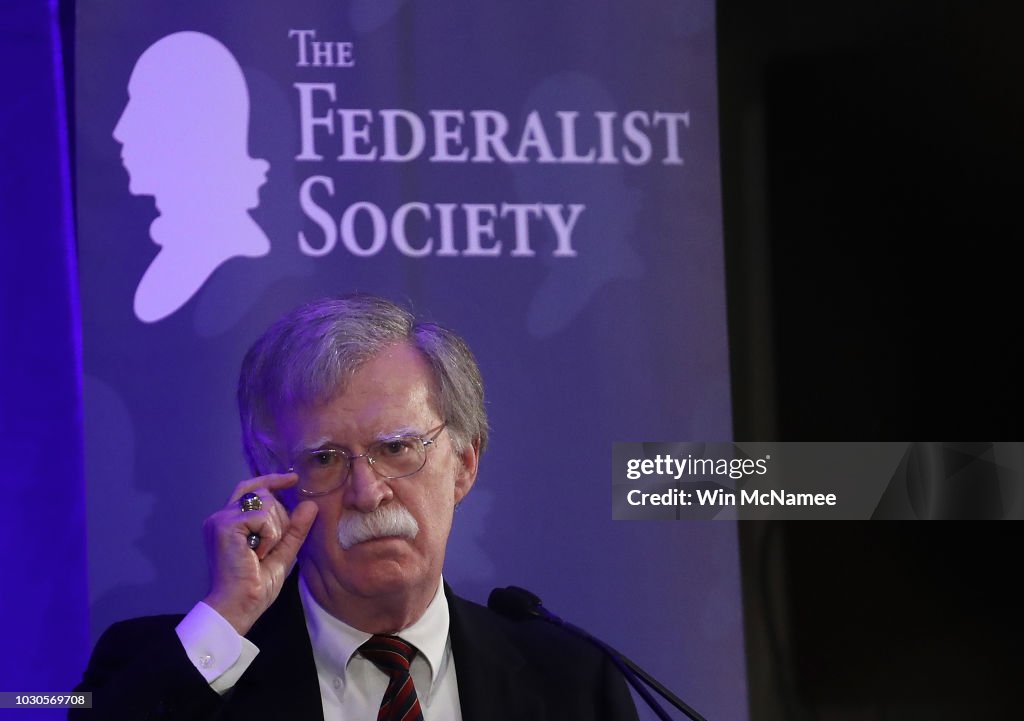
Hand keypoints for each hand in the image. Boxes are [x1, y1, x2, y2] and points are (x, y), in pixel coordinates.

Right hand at [201, 473, 317, 634]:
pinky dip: (269, 535)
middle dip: (280, 517)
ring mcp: (222, 519)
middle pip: (264, 494)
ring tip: (262, 554)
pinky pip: (262, 516)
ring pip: (266, 503)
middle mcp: (222, 516)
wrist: (239, 605)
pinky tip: (258, 554)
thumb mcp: (282, 552)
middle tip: (272, 547)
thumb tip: (310, 504)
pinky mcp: (225, 524)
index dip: (272, 480)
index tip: (293, 479)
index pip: (251, 488)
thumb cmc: (256, 585)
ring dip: (275, 530)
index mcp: (231, 522)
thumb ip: (295, 529)